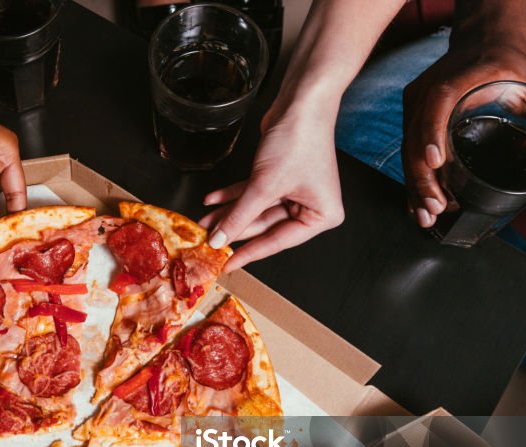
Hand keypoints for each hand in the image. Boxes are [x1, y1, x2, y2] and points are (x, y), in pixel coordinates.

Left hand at [200, 101, 344, 271]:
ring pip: (256, 209)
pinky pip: (253, 193)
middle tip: (208, 239)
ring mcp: (295, 192)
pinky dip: (233, 195)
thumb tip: (219, 240)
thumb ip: (240, 216)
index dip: (249, 253)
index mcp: (321, 216)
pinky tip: (212, 200)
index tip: (227, 265)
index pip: (278, 241)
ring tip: (204, 220)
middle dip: (234, 228)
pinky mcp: (279, 177)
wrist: (300, 102)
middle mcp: (311, 206)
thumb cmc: (298, 141)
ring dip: (229, 213)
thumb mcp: (264, 186)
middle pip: (265, 225)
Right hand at [401, 32, 525, 226]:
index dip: (431, 133)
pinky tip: (418, 202)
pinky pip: (407, 148)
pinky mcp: (412, 115)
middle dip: (422, 177)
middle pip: (414, 137)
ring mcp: (415, 103)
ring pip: (406, 149)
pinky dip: (413, 177)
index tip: (436, 163)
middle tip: (436, 208)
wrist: (483, 40)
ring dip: (415, 184)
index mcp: (456, 79)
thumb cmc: (509, 63)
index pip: (436, 105)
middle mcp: (427, 91)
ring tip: (426, 215)